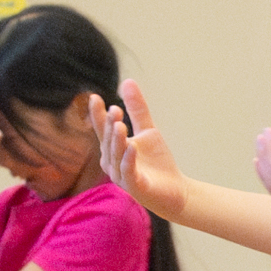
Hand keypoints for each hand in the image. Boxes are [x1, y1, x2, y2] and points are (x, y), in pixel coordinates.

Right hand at [92, 80, 188, 219]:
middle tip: (114, 110)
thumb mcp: (148, 130)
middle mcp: (112, 163)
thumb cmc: (157, 162)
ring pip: (115, 157)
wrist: (175, 190)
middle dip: (109, 126)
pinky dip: (129, 160)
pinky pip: (128, 173)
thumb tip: (127, 81)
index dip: (98, 115)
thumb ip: (137, 109)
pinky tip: (132, 148)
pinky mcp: (134, 188)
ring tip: (120, 125)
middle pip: (108, 142)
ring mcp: (121, 177)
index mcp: (113, 149)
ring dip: (117, 141)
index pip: (102, 130)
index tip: (94, 98)